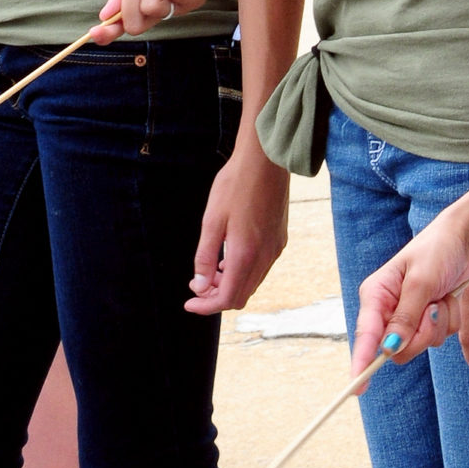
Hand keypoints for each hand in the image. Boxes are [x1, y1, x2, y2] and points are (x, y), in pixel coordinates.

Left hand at [188, 141, 288, 312]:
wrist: (265, 161)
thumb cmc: (234, 186)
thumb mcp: (211, 221)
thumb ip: (205, 257)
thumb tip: (199, 286)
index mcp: (246, 255)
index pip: (227, 298)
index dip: (206, 305)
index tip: (189, 302)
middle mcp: (265, 257)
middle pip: (241, 295)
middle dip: (217, 297)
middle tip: (196, 286)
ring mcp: (275, 249)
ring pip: (252, 283)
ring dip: (230, 284)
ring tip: (209, 271)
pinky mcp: (279, 239)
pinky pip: (261, 268)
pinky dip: (243, 272)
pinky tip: (228, 258)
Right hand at [350, 209, 468, 375]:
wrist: (465, 241)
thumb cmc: (437, 251)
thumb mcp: (421, 281)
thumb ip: (406, 316)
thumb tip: (389, 349)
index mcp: (376, 294)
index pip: (365, 335)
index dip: (361, 362)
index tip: (358, 387)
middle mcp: (388, 309)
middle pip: (397, 348)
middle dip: (420, 335)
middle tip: (433, 311)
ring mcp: (409, 316)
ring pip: (421, 345)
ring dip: (438, 325)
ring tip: (441, 297)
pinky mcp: (428, 320)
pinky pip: (439, 338)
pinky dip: (450, 321)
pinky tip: (448, 299)